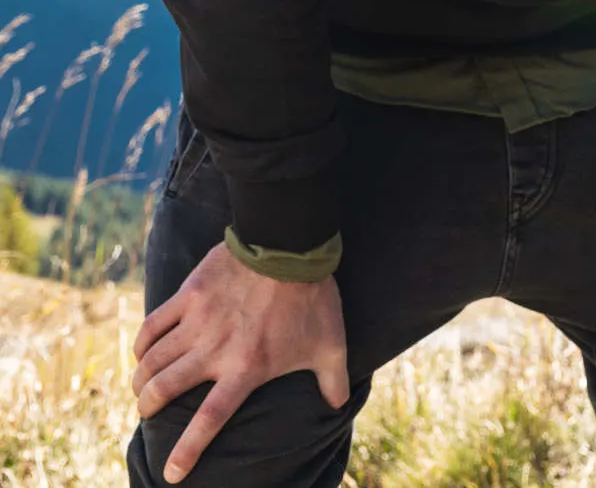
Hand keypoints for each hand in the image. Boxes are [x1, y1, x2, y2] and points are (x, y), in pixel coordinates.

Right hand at [132, 241, 348, 481]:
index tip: (171, 474)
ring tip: (141, 386)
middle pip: (165, 389)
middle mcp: (215, 350)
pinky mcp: (189, 294)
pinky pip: (153, 324)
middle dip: (148, 406)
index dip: (187, 450)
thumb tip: (339, 406)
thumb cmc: (314, 296)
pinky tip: (141, 350)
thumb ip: (333, 379)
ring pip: (153, 360)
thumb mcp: (331, 343)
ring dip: (141, 377)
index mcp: (246, 368)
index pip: (209, 419)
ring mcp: (199, 321)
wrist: (293, 245)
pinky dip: (142, 342)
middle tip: (146, 410)